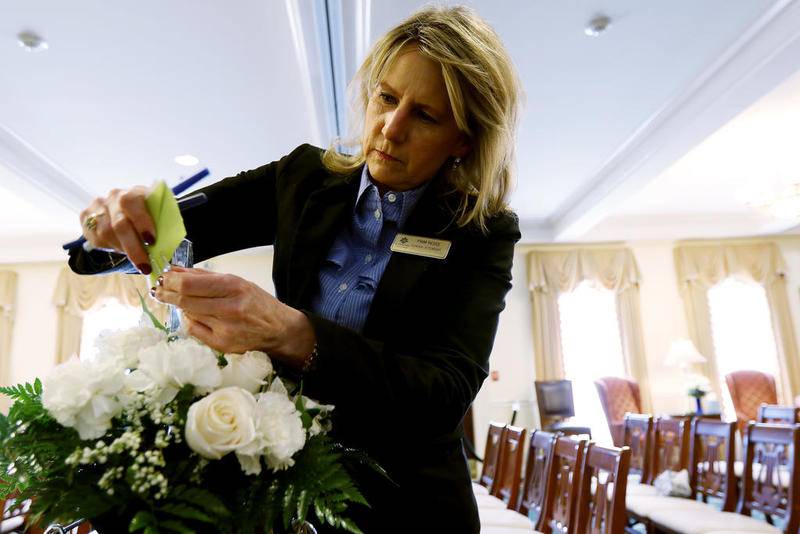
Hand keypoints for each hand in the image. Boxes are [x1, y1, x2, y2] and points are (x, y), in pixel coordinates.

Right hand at [79, 186, 154, 273]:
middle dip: (133, 248)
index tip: (151, 241)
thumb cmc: (149, 217)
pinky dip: (110, 247)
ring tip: (136, 258)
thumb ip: (162, 225)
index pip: (131, 202)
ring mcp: (98, 206)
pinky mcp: (86, 216)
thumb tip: (168, 247)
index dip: (141, 222)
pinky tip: (121, 249)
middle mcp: (114, 196)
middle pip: (119, 224)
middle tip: (144, 266)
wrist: (129, 213)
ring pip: (106, 233)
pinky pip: (95, 237)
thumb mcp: (159, 217)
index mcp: (134, 193)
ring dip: (122, 249)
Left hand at [153, 266, 315, 366]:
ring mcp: (225, 329)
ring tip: (185, 301)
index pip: (190, 285)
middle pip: (185, 300)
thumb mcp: (236, 282)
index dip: (171, 281)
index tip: (164, 278)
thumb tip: (174, 271)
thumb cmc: (257, 302)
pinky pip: (194, 330)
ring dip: (182, 306)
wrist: (278, 330)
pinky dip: (192, 321)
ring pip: (188, 314)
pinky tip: (199, 316)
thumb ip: (204, 277)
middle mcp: (229, 309)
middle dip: (168, 293)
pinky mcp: (222, 345)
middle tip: (160, 290)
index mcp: (234, 287)